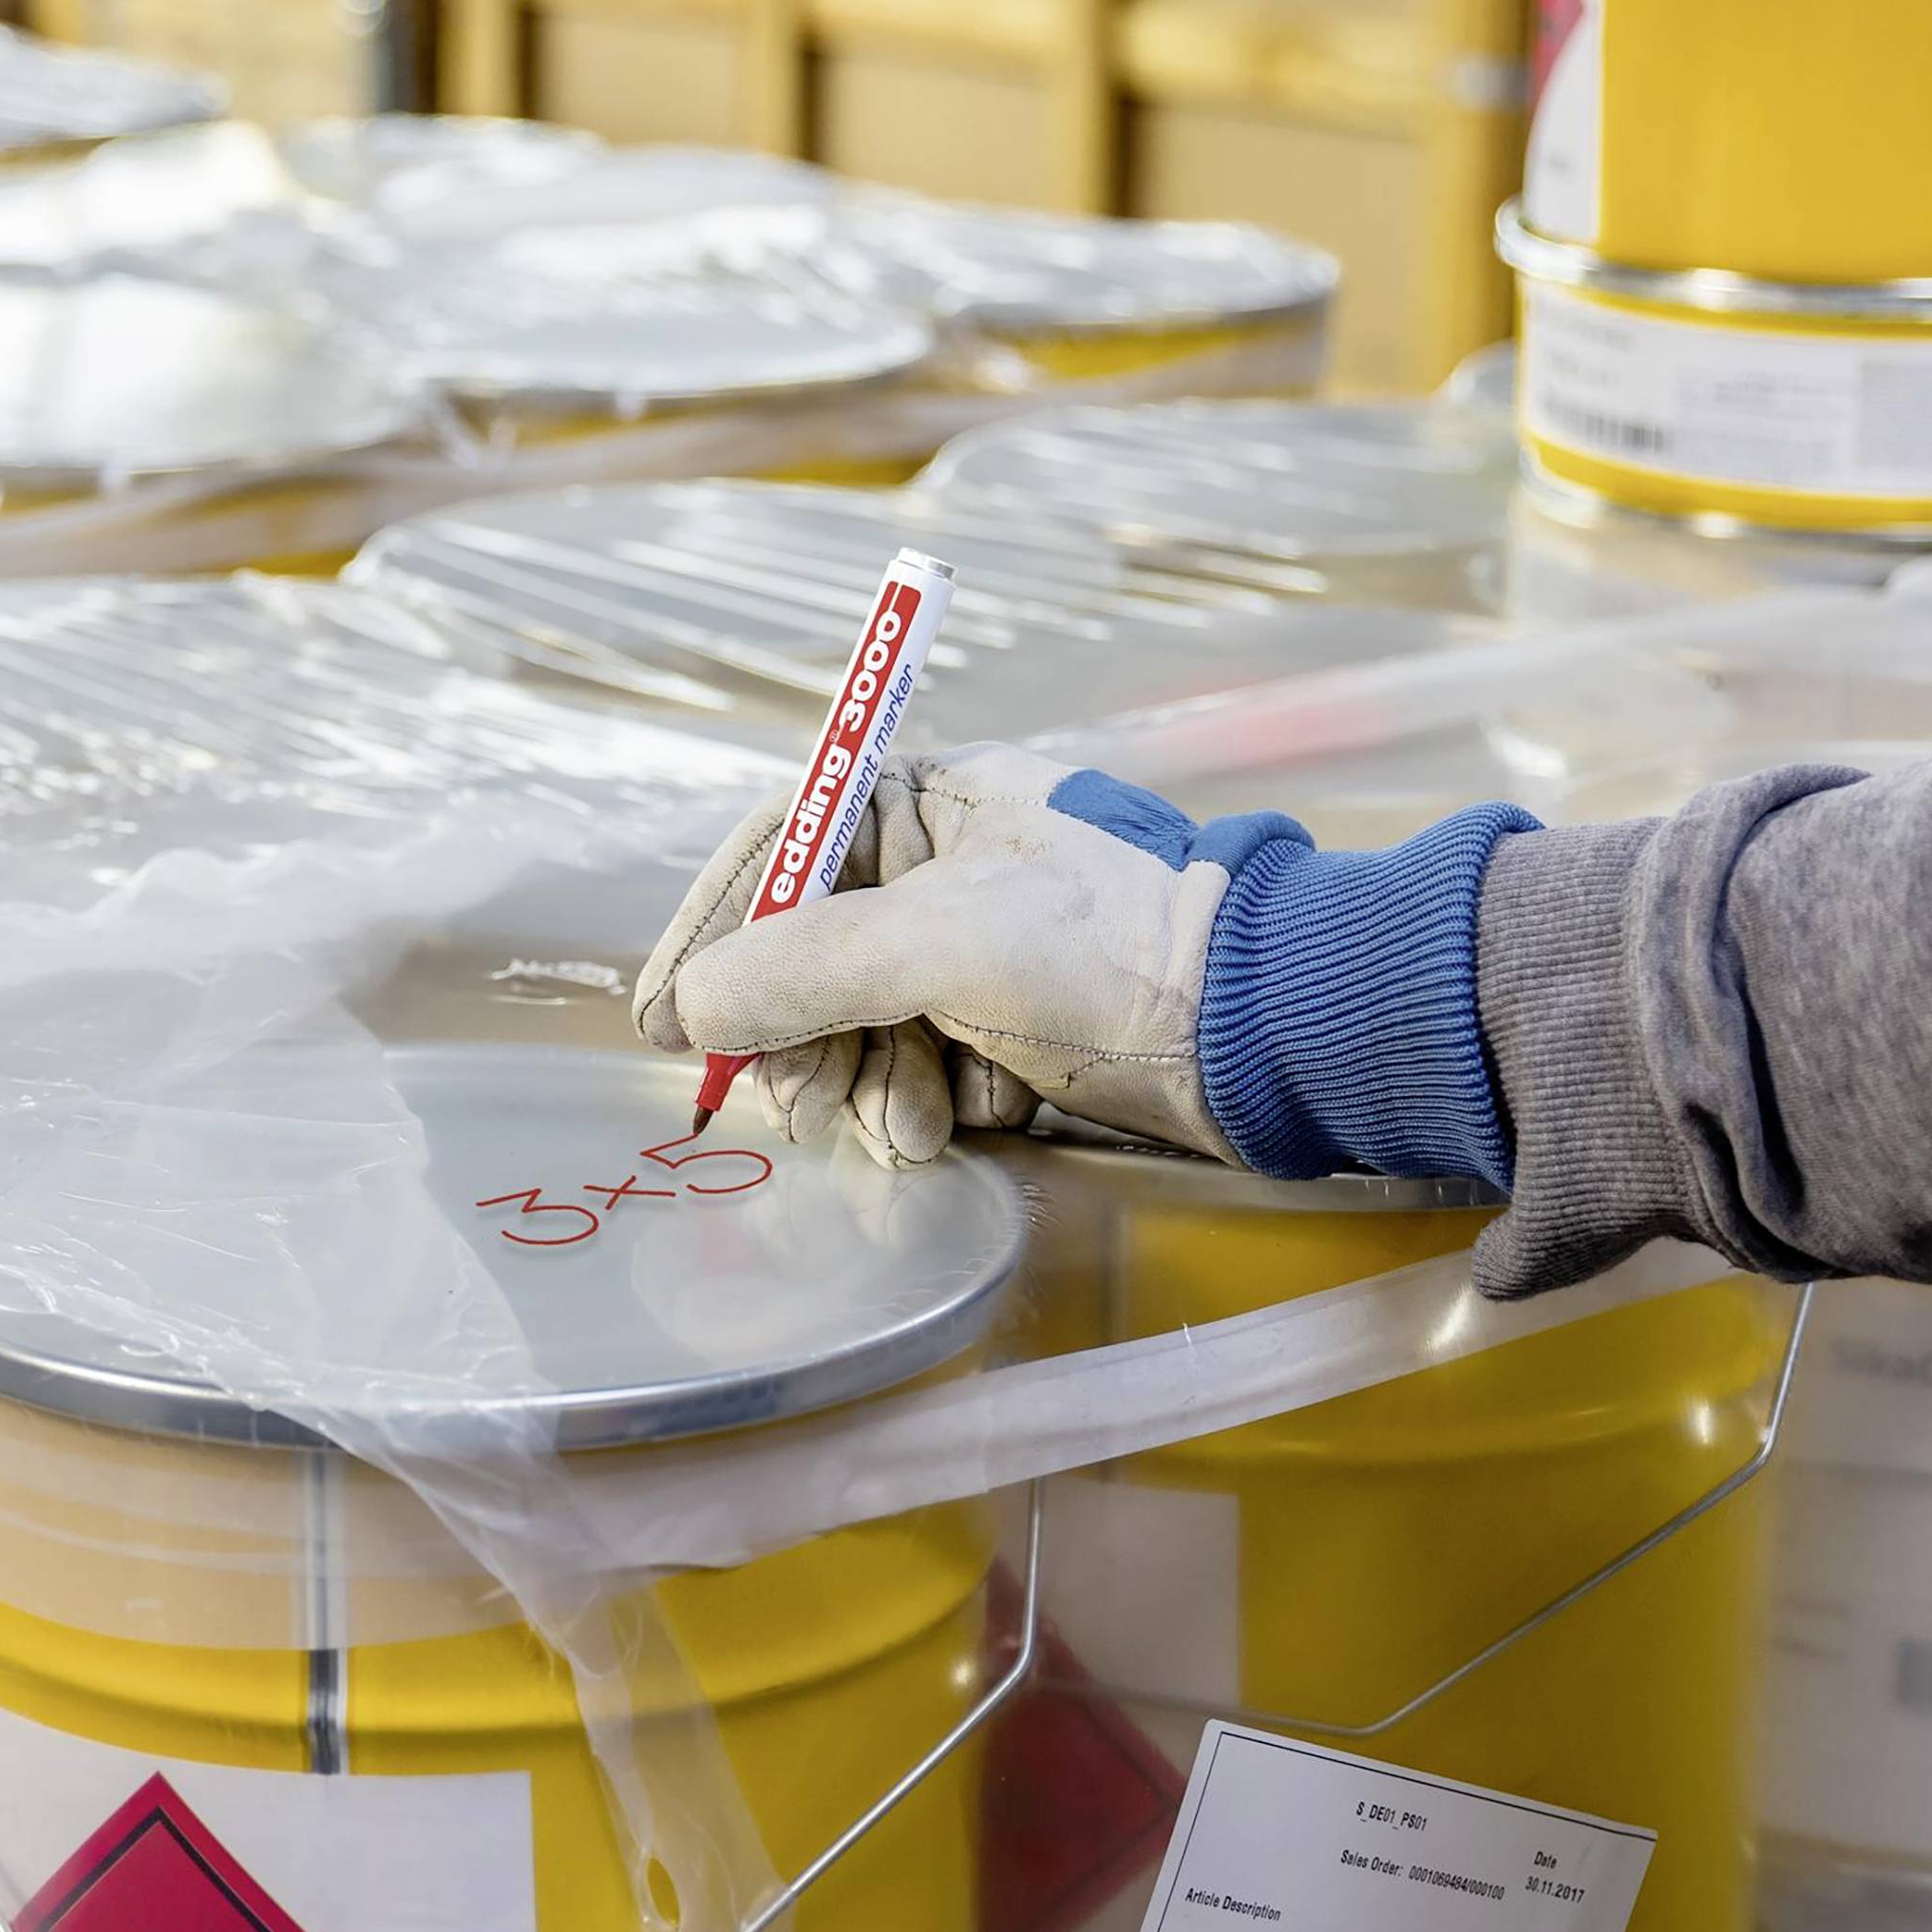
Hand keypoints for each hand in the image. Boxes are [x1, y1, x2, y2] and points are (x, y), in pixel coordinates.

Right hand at [635, 743, 1308, 1167]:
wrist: (1269, 1028)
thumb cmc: (1114, 946)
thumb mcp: (939, 941)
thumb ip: (803, 967)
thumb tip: (696, 1004)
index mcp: (927, 803)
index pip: (777, 855)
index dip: (711, 935)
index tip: (662, 1019)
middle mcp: (947, 870)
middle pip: (809, 958)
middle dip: (804, 1041)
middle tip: (802, 1109)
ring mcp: (983, 953)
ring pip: (864, 1029)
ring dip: (873, 1088)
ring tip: (914, 1128)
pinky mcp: (1019, 1028)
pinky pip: (928, 1071)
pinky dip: (941, 1105)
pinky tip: (982, 1115)